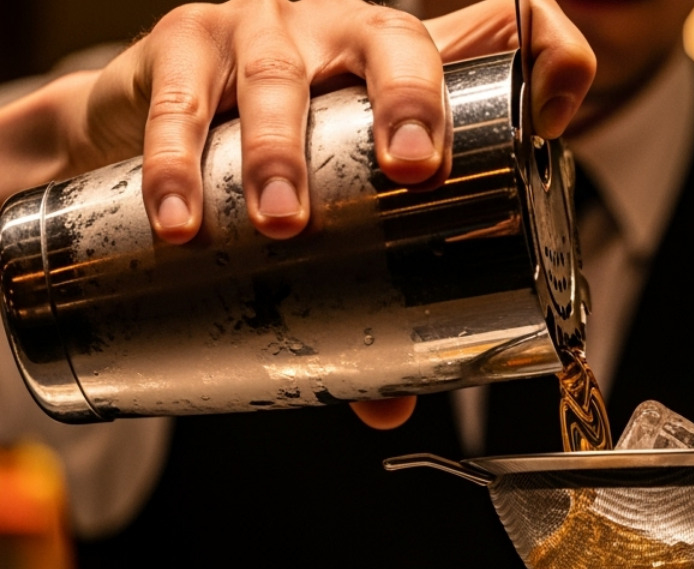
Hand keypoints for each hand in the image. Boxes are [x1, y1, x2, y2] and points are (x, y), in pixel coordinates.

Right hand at [60, 0, 593, 243]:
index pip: (497, 29)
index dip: (543, 57)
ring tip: (284, 223)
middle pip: (396, 38)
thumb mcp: (338, 200)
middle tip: (414, 171)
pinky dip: (176, 164)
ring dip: (281, 152)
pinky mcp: (181, 41)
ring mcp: (263, 27)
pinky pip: (179, 101)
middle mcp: (343, 31)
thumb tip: (390, 406)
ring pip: (281, 75)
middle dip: (410, 101)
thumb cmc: (273, 147)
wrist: (141, 110)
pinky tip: (180, 220)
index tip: (553, 122)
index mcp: (404, 63)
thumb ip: (369, 294)